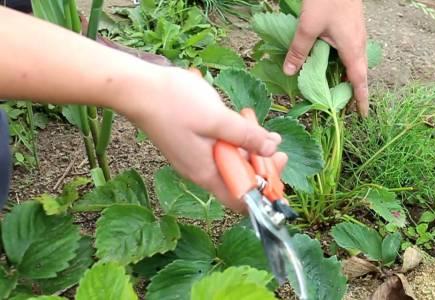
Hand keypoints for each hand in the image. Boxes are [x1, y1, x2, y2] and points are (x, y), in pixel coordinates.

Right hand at [117, 67, 286, 211]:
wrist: (137, 88)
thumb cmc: (174, 104)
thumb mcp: (218, 119)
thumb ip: (247, 136)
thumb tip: (272, 148)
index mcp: (207, 173)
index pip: (241, 199)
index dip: (265, 189)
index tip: (277, 165)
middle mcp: (202, 170)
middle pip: (240, 177)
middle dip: (261, 160)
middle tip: (274, 139)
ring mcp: (196, 156)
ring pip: (231, 159)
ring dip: (248, 142)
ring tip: (252, 118)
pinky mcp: (192, 143)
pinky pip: (220, 146)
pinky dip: (233, 134)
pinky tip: (238, 116)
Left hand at [284, 0, 368, 115]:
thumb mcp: (308, 26)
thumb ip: (299, 49)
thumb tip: (289, 71)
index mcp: (352, 47)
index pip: (359, 80)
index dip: (360, 99)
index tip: (362, 114)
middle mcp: (359, 42)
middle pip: (359, 72)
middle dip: (353, 90)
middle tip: (345, 106)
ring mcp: (357, 33)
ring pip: (355, 61)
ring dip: (348, 76)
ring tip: (338, 88)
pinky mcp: (352, 25)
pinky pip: (351, 50)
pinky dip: (344, 62)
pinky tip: (332, 62)